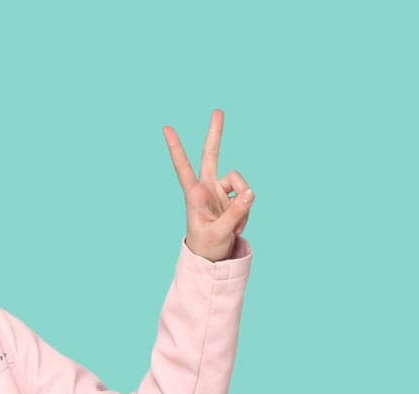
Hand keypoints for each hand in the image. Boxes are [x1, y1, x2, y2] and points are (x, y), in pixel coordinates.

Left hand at [162, 109, 253, 261]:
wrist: (213, 257)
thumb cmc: (207, 247)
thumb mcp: (220, 233)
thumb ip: (236, 213)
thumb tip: (251, 192)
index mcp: (194, 195)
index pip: (183, 167)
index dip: (176, 148)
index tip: (166, 128)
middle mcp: (206, 189)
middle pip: (211, 155)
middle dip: (215, 134)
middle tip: (218, 111)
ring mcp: (219, 192)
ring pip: (240, 183)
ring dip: (243, 204)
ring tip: (237, 225)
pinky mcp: (232, 197)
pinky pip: (246, 196)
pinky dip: (246, 211)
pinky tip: (239, 225)